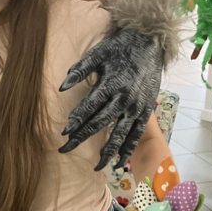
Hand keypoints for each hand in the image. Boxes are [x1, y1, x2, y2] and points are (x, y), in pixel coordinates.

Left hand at [59, 28, 161, 170]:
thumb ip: (79, 70)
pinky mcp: (146, 110)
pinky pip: (137, 133)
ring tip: (96, 167)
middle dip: (81, 138)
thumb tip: (61, 87)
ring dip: (107, 151)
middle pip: (100, 124)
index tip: (63, 133)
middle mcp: (125, 99)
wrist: (150, 43)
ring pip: (120, 134)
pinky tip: (120, 161)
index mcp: (112, 84)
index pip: (89, 108)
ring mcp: (137, 107)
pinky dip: (128, 148)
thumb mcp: (97, 54)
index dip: (76, 121)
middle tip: (65, 150)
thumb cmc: (119, 47)